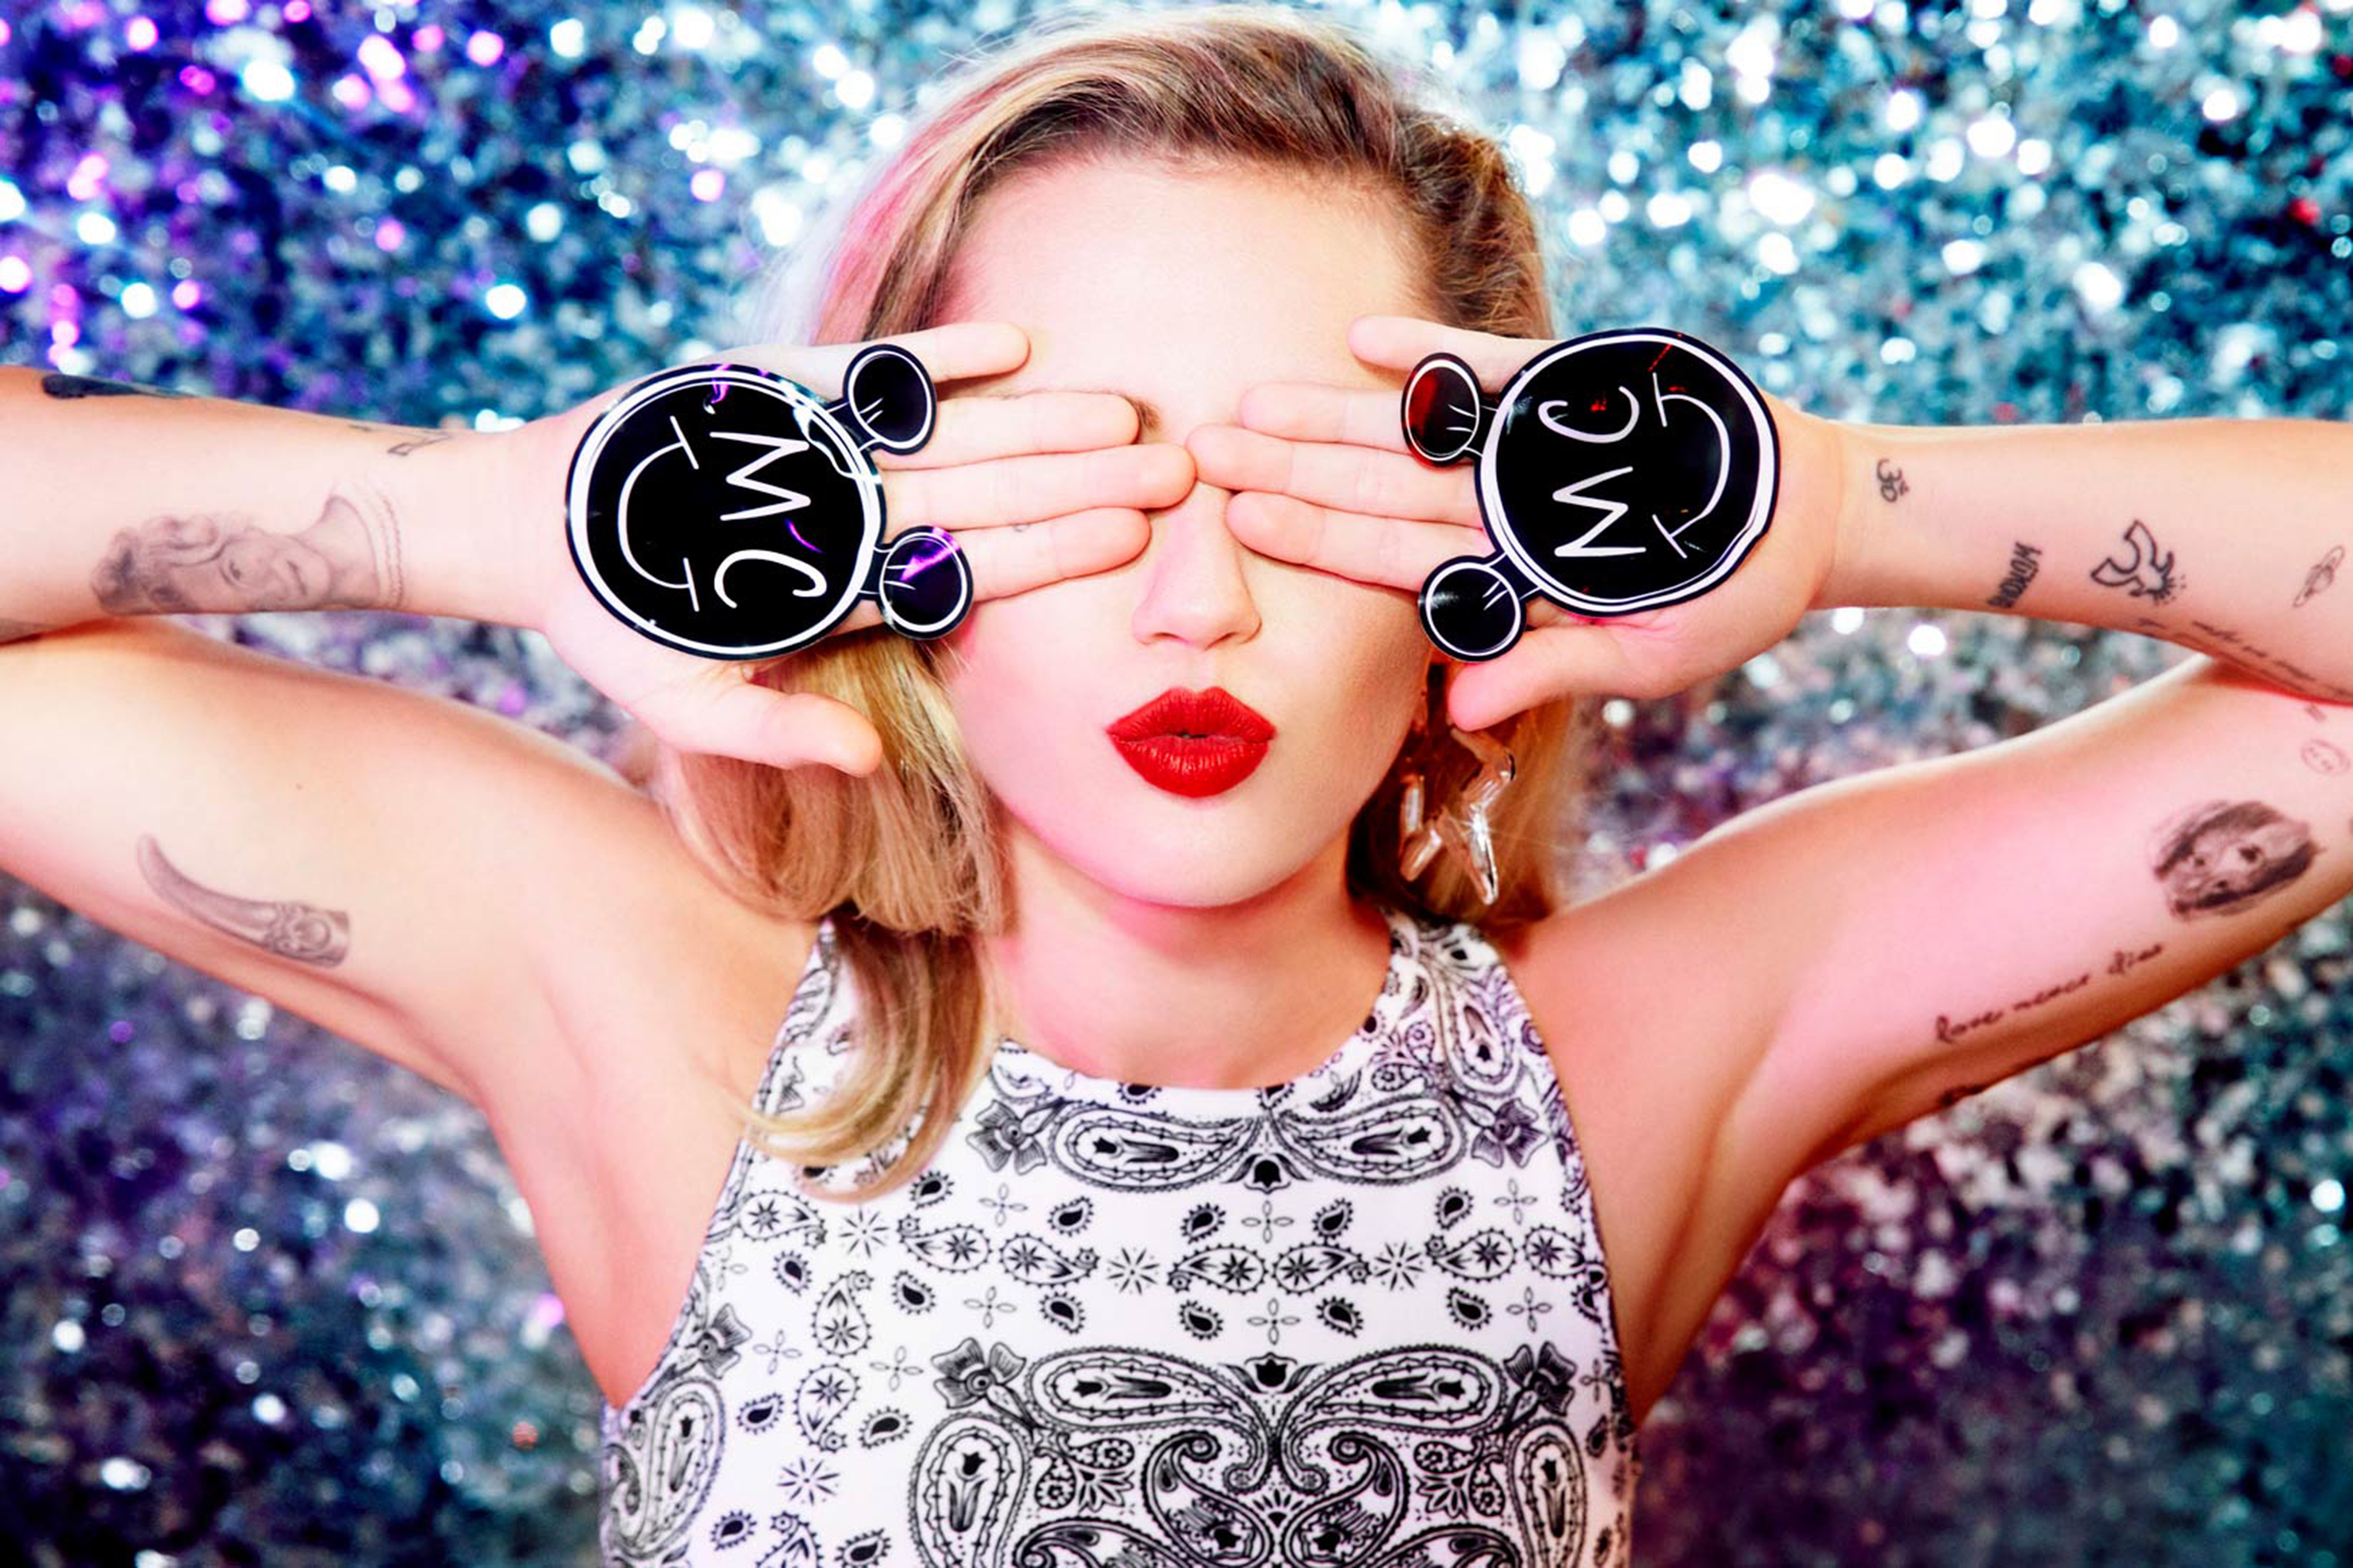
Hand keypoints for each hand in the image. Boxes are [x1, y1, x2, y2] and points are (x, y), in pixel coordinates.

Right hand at [495, 321, 1189, 774]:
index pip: (980, 568)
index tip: (1132, 540)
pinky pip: (881, 372)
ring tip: (1124, 407)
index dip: (1057, 550)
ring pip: (960, 433)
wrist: (539, 532)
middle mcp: (865, 516)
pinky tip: (1018, 343)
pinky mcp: (788, 389)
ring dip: (1040, 417)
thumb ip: (785, 735)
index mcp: (858, 589)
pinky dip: (942, 356)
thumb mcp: (694, 709)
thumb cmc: (622, 629)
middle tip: (1178, 467)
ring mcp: (834, 451)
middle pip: (997, 496)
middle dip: (1083, 480)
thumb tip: (875, 762)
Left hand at [1187, 313, 1848, 730]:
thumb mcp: (1644, 655)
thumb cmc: (1721, 601)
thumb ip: (1547, 665)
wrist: (1808, 523)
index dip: (1313, 538)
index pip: (1389, 560)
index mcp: (1506, 575)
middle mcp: (1498, 509)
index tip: (1239, 522)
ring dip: (1333, 415)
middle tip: (1202, 454)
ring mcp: (1529, 448)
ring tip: (1254, 398)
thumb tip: (1453, 710)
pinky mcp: (1572, 389)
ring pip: (1412, 431)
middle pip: (1377, 492)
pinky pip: (1489, 366)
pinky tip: (1363, 337)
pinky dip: (1432, 352)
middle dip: (1291, 472)